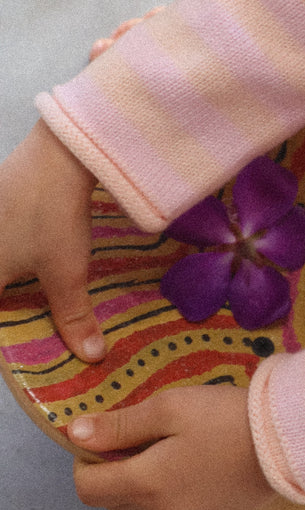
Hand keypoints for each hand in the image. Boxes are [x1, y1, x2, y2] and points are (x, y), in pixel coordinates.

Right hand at [0, 121, 104, 361]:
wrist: (56, 152)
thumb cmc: (51, 215)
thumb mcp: (66, 273)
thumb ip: (72, 317)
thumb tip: (91, 357)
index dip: (10, 333)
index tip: (22, 350)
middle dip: (15, 308)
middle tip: (37, 330)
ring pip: (2, 268)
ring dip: (16, 288)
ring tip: (39, 303)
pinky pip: (4, 247)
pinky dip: (15, 261)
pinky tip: (32, 265)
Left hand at [68, 386, 275, 509]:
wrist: (288, 440)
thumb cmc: (224, 417)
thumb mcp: (170, 408)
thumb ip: (120, 425)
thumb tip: (75, 434)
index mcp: (147, 484)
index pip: (88, 489)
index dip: (84, 463)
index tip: (102, 438)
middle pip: (115, 501)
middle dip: (114, 472)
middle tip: (138, 437)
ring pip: (147, 508)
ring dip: (145, 484)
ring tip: (174, 448)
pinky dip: (173, 493)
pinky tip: (199, 465)